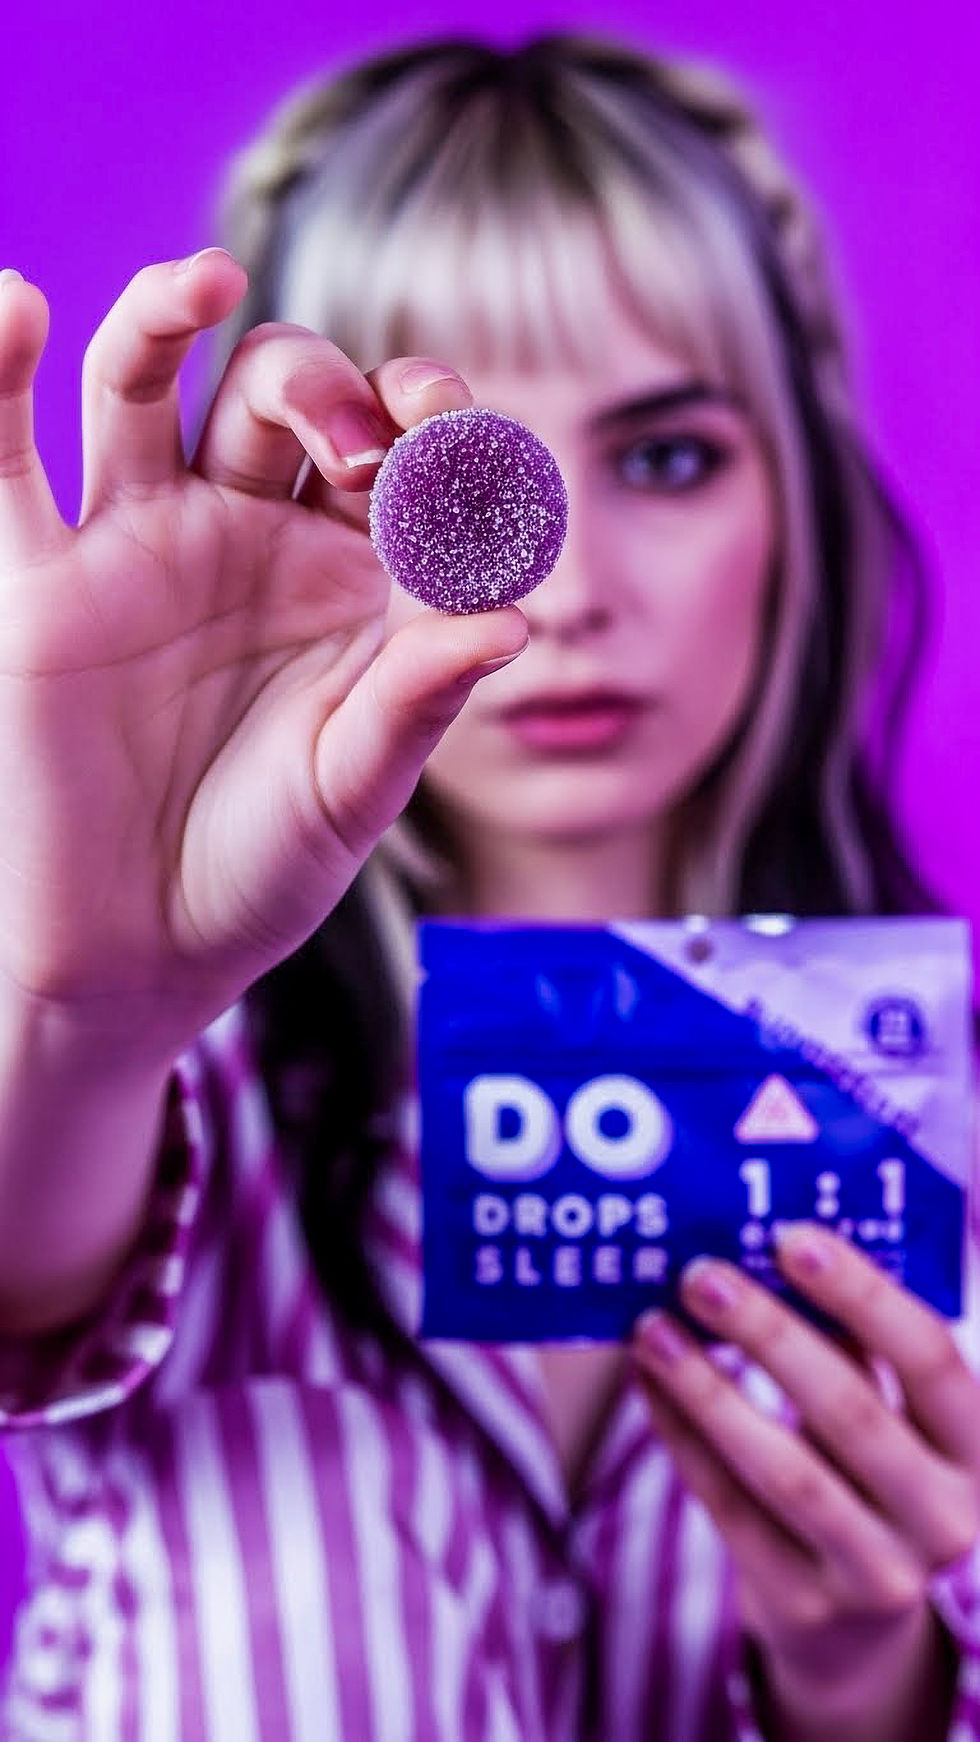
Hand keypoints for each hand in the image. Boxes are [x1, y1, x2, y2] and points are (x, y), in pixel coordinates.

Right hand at [0, 254, 525, 1059]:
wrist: (134, 955)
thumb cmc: (260, 874)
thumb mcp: (353, 795)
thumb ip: (419, 703)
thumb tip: (516, 620)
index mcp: (350, 575)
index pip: (400, 453)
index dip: (433, 423)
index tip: (454, 441)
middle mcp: (249, 536)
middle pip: (280, 393)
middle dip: (325, 388)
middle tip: (358, 449)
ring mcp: (140, 544)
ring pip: (147, 386)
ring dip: (167, 316)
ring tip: (203, 281)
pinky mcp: (41, 580)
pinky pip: (6, 454)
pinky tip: (16, 308)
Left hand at [631, 1226, 978, 1740]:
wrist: (859, 1630)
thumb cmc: (868, 1477)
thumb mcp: (894, 1420)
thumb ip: (855, 1347)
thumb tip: (765, 1249)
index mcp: (978, 1450)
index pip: (929, 1357)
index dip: (861, 1293)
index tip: (790, 1238)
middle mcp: (944, 1519)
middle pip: (849, 1411)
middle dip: (768, 1334)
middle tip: (702, 1276)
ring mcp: (878, 1575)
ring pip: (782, 1469)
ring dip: (708, 1389)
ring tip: (654, 1329)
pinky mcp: (804, 1608)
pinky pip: (731, 1509)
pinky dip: (684, 1439)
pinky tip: (650, 1385)